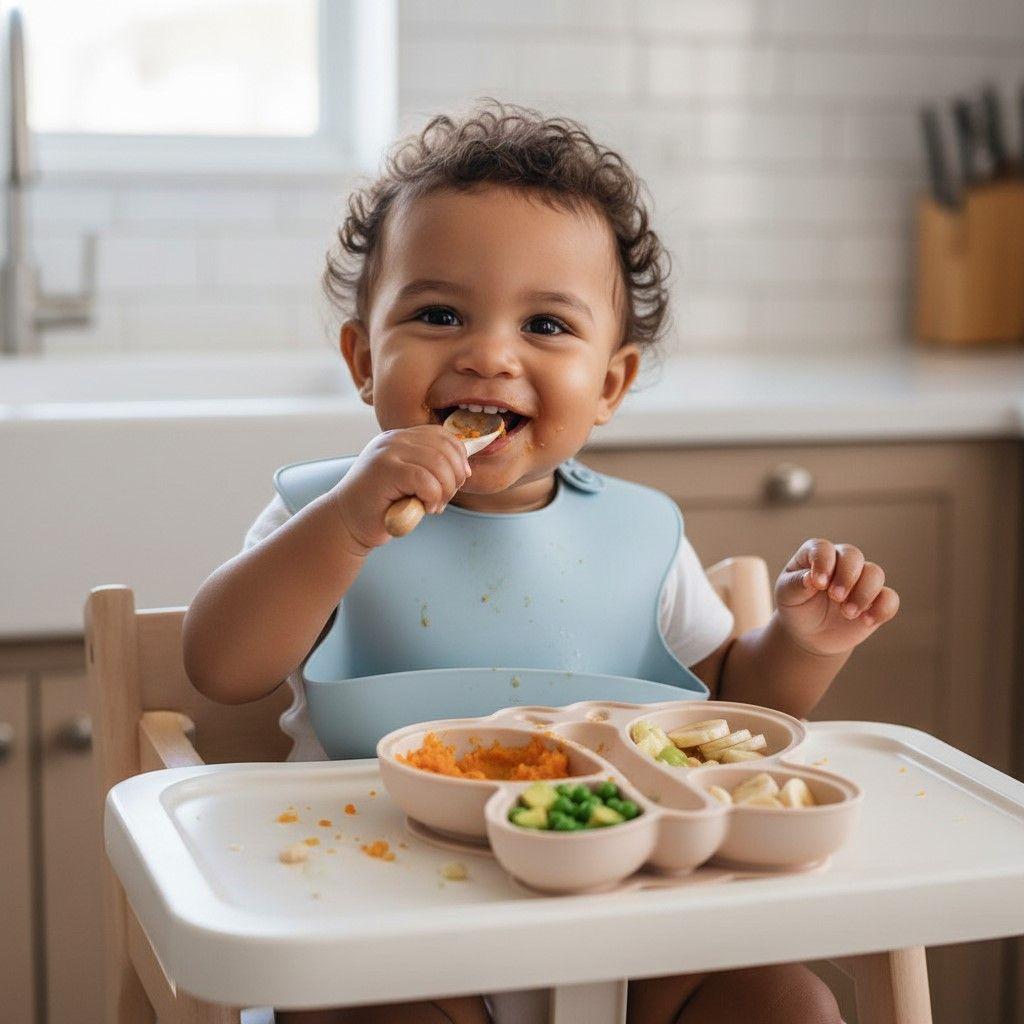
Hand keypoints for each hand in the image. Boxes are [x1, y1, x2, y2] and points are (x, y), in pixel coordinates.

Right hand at [330, 426, 470, 551]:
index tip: (458, 481)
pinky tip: (426, 509)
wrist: (345, 523)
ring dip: (445, 490)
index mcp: (400, 438)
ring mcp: (387, 452)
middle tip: (444, 499)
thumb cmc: (381, 507)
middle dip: (455, 477)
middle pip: (445, 449)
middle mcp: (393, 439)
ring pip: (438, 464)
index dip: (459, 458)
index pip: (442, 436)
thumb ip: (430, 469)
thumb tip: (465, 469)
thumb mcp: (409, 482)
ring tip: (434, 506)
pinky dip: (433, 497)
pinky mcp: (384, 470)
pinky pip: (425, 479)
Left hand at [774, 539, 899, 656]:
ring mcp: (861, 580)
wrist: (810, 634)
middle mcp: (841, 562)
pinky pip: (889, 599)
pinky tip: (865, 621)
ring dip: (863, 593)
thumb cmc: (796, 607)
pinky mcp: (876, 601)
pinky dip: (881, 609)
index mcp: (816, 555)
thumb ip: (796, 584)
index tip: (818, 584)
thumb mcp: (787, 595)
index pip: (823, 548)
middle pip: (853, 555)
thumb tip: (811, 577)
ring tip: (847, 613)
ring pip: (875, 573)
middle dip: (846, 576)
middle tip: (835, 597)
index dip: (823, 563)